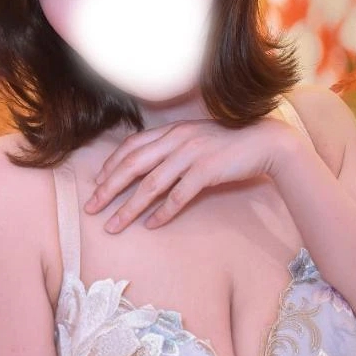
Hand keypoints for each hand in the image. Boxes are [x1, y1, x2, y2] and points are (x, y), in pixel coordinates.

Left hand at [84, 115, 296, 232]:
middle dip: (108, 188)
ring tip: (113, 226)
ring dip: (128, 208)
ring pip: (150, 184)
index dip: (111, 165)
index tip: (98, 184)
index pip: (132, 146)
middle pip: (132, 165)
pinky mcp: (206, 171)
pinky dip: (162, 213)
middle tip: (92, 208)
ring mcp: (191, 154)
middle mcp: (177, 139)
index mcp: (172, 130)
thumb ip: (173, 146)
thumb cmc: (229, 143)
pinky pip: (178, 196)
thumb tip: (150, 165)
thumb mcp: (196, 137)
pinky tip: (151, 226)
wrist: (264, 141)